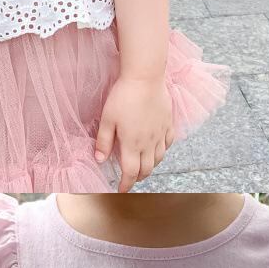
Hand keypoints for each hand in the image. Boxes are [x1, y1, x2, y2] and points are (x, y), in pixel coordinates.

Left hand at [95, 75, 174, 192]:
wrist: (145, 77)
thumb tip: (100, 160)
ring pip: (159, 159)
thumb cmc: (123, 96)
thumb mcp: (107, 119)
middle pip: (146, 169)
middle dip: (138, 177)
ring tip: (143, 166)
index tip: (121, 190)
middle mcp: (149, 142)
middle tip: (130, 178)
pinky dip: (163, 151)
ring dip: (151, 166)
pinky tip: (157, 149)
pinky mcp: (168, 122)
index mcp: (132, 144)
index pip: (130, 172)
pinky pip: (168, 143)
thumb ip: (104, 141)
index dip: (126, 184)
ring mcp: (161, 133)